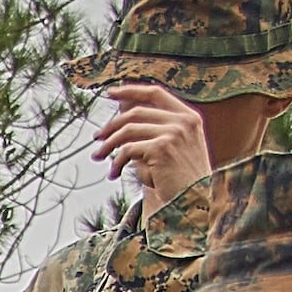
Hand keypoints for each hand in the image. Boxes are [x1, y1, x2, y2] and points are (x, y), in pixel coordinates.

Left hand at [93, 81, 209, 207]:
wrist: (194, 201)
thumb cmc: (181, 180)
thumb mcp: (173, 148)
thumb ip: (154, 130)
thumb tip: (123, 113)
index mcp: (188, 117)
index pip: (156, 93)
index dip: (131, 90)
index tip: (110, 94)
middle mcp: (183, 121)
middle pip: (136, 112)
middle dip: (111, 125)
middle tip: (97, 138)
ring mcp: (173, 133)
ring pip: (127, 130)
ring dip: (107, 145)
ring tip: (98, 156)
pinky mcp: (161, 148)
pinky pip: (127, 149)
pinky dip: (115, 162)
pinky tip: (114, 173)